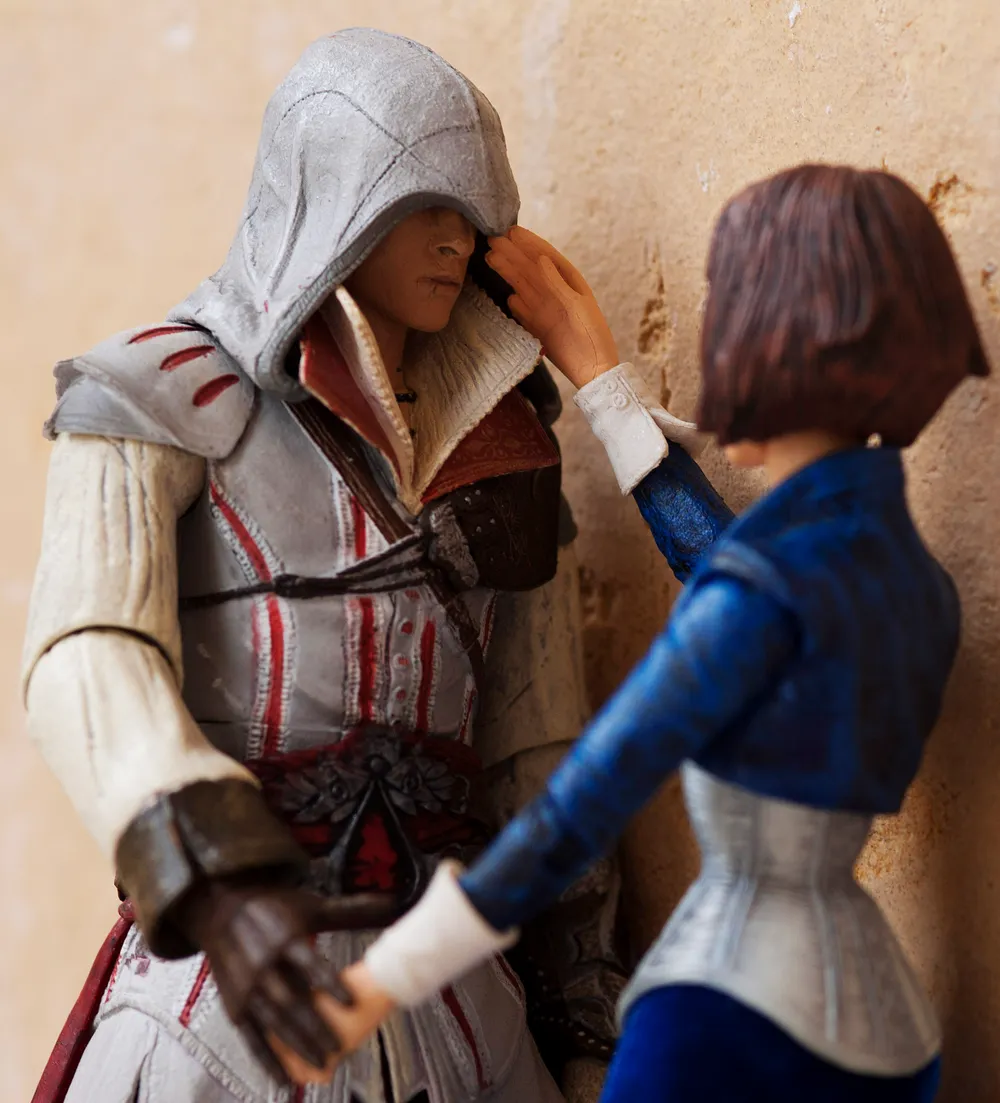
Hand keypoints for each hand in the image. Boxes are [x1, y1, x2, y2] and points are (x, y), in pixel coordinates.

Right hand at [173, 876, 397, 1084]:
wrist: (221, 910)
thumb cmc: (273, 909)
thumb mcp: (311, 906)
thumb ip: (351, 911)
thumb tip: (391, 901)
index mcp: (284, 939)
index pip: (309, 965)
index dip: (329, 984)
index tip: (351, 1002)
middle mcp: (263, 966)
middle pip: (292, 1001)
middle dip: (315, 1026)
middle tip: (338, 1047)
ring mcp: (248, 989)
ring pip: (274, 1023)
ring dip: (296, 1047)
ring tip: (321, 1063)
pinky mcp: (236, 1007)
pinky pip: (252, 1038)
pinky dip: (268, 1061)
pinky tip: (284, 1079)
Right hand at [486, 226, 618, 387]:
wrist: (593, 370)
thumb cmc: (593, 335)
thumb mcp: (577, 306)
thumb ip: (557, 283)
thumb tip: (539, 259)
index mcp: (569, 281)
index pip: (545, 257)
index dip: (529, 243)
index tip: (511, 231)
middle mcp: (555, 292)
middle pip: (530, 269)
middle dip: (512, 254)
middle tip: (492, 240)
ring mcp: (545, 309)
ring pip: (523, 286)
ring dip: (508, 272)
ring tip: (490, 257)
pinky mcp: (538, 327)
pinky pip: (523, 311)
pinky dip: (516, 304)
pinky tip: (508, 295)